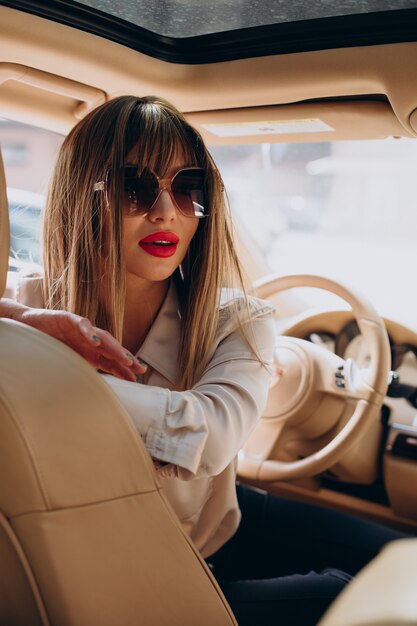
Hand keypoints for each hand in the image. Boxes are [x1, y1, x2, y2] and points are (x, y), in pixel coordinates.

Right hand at [20, 308, 146, 381]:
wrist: (24, 326)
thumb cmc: (46, 345)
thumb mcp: (65, 362)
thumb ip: (79, 372)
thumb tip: (89, 394)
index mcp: (88, 351)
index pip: (110, 360)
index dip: (123, 369)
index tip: (136, 379)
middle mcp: (88, 339)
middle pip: (111, 349)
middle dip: (126, 358)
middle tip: (138, 368)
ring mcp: (79, 328)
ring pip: (102, 336)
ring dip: (114, 347)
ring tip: (124, 358)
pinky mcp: (67, 318)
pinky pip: (80, 324)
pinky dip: (88, 331)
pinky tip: (95, 341)